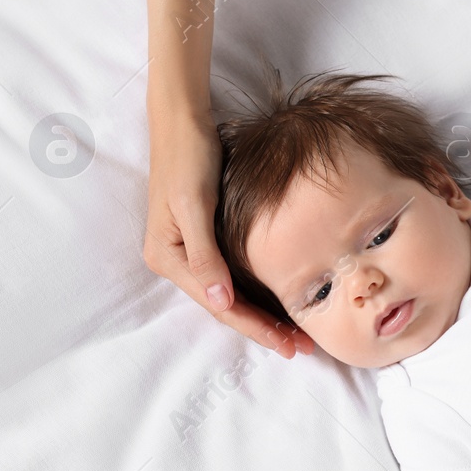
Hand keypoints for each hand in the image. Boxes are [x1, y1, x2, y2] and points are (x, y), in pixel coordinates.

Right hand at [144, 106, 314, 357]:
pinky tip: (281, 303)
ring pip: (231, 297)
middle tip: (301, 349)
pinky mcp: (204, 240)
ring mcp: (190, 252)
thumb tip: (219, 299)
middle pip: (226, 307)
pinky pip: (234, 278)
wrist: (182, 121)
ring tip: (297, 336)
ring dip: (263, 317)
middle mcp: (177, 262)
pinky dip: (257, 294)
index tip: (287, 344)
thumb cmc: (188, 157)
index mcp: (169, 258)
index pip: (219, 306)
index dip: (255, 327)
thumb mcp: (194, 204)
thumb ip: (205, 254)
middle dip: (263, 330)